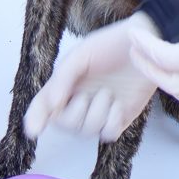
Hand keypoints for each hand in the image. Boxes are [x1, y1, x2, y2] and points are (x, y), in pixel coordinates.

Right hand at [24, 13, 160, 142]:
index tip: (33, 131)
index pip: (44, 105)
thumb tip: (51, 104)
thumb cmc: (111, 44)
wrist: (146, 46)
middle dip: (75, 113)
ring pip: (86, 132)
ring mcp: (99, 112)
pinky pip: (108, 135)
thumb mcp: (82, 54)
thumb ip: (63, 77)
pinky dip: (112, 121)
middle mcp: (78, 100)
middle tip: (88, 94)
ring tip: (108, 93)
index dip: (36, 118)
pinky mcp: (118, 120)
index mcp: (65, 84)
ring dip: (97, 114)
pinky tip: (118, 104)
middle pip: (65, 125)